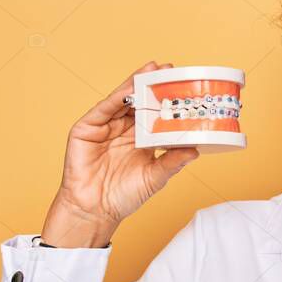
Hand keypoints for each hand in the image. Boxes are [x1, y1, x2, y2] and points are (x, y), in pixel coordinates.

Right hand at [40, 61, 199, 247]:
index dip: (167, 100)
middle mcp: (123, 129)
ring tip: (152, 70)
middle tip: (169, 69)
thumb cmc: (123, 197)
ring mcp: (104, 127)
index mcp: (140, 139)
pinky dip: (116, 98)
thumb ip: (172, 161)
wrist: (95, 212)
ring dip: (136, 84)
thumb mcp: (155, 177)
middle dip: (153, 84)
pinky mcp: (86, 129)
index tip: (184, 86)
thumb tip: (195, 150)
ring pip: (122, 100)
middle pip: (139, 101)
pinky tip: (129, 89)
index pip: (155, 113)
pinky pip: (103, 109)